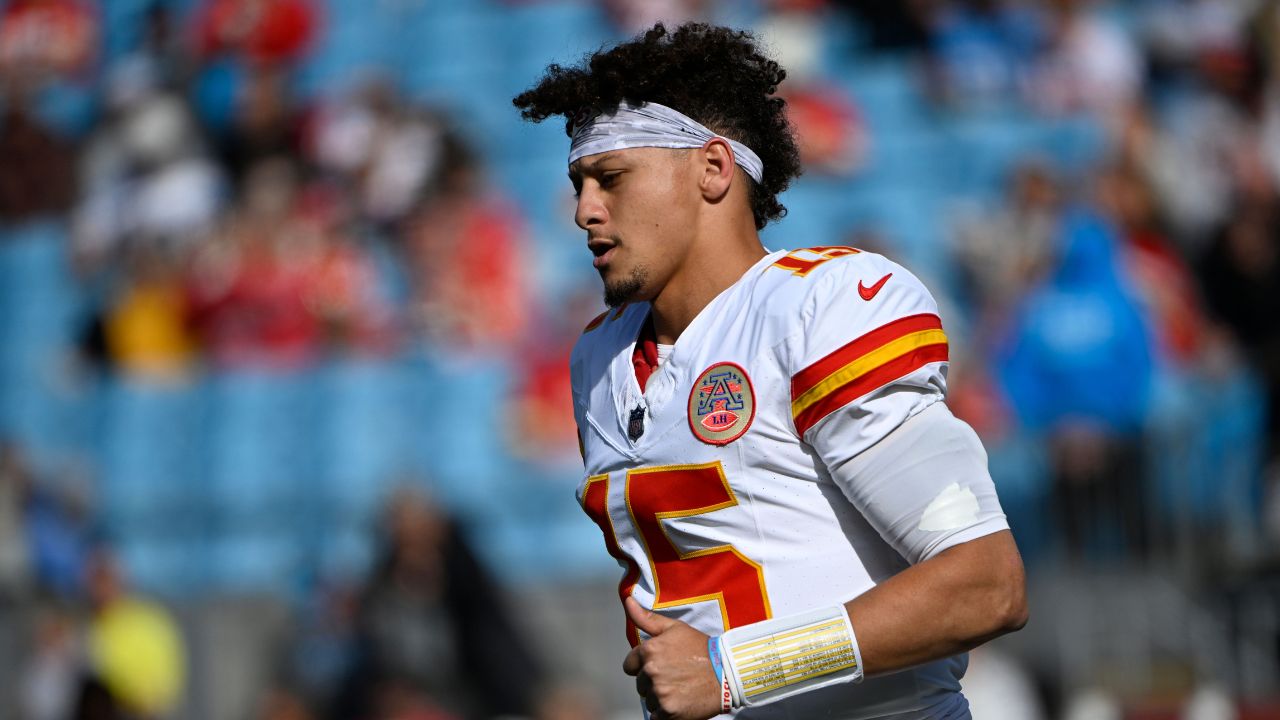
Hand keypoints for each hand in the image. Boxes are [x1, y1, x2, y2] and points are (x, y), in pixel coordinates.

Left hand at [622, 596, 723, 719]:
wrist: (727, 673)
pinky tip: (681, 701)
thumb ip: (647, 618)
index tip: (662, 666)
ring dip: (660, 698)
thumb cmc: (701, 648)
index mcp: (649, 650)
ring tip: (681, 688)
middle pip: (640, 684)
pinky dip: (666, 713)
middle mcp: (651, 671)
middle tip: (676, 676)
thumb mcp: (675, 628)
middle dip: (653, 682)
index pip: (629, 666)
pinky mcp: (668, 711)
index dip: (643, 667)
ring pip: (648, 700)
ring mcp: (659, 692)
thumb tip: (627, 600)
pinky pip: (656, 716)